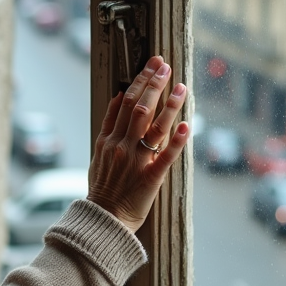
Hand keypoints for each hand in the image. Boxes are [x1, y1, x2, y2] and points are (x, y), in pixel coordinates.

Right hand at [86, 55, 189, 232]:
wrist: (103, 220)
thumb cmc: (103, 188)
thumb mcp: (98, 154)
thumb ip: (108, 127)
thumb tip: (118, 99)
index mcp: (108, 139)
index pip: (124, 102)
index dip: (140, 81)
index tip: (152, 66)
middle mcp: (122, 146)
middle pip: (139, 107)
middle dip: (154, 84)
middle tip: (165, 65)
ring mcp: (136, 161)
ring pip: (153, 127)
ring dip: (169, 105)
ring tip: (181, 87)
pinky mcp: (150, 178)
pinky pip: (165, 156)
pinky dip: (177, 141)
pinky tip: (187, 125)